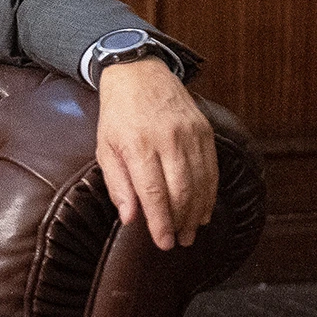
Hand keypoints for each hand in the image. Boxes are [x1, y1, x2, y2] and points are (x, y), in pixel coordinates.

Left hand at [95, 58, 217, 250]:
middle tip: (179, 241)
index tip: (164, 243)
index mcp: (138, 145)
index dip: (161, 222)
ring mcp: (190, 134)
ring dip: (197, 212)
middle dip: (182, 222)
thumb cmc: (117, 115)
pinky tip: (204, 208)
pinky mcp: (204, 130)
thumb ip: (118, 184)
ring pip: (200, 182)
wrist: (138, 73)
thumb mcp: (105, 148)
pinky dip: (210, 192)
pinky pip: (212, 168)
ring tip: (191, 231)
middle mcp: (167, 140)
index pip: (154, 193)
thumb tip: (130, 218)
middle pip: (181, 191)